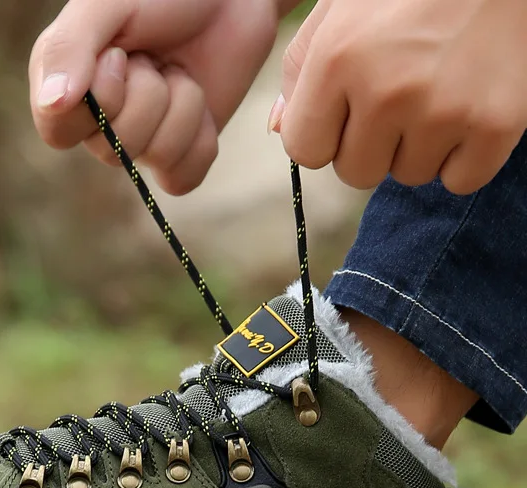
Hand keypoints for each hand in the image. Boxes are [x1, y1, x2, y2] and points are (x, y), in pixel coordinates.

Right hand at [29, 0, 281, 194]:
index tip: (118, 56)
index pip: (58, 132)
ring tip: (179, 70)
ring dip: (181, 105)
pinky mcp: (180, 153)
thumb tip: (51, 104)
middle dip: (147, 97)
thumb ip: (69, 47)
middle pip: (111, 151)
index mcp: (69, 84)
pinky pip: (182, 178)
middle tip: (154, 57)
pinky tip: (201, 105)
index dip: (97, 101)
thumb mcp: (106, 5)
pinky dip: (200, 140)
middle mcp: (100, 120)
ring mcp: (142, 140)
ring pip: (153, 157)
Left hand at [271, 0, 526, 194]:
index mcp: (338, 60)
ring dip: (418, 146)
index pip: (305, 151)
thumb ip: (301, 66)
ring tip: (439, 89)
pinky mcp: (497, 125)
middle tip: (401, 93)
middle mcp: (387, 92)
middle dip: (371, 144)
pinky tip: (468, 109)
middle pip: (355, 172)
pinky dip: (464, 157)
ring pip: (408, 176)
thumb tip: (280, 127)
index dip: (324, 134)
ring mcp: (444, 112)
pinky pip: (460, 180)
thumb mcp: (342, 4)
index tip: (347, 109)